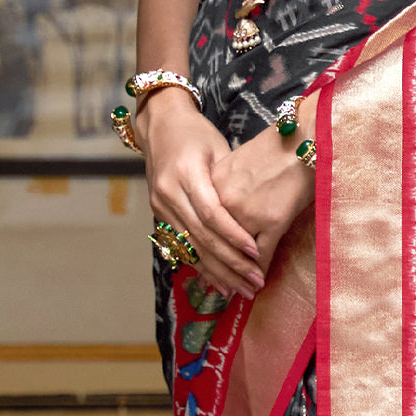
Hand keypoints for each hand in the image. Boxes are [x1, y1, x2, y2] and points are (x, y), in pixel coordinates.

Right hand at [138, 88, 264, 298]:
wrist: (160, 124)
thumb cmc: (197, 133)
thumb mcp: (219, 148)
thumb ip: (231, 184)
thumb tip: (257, 218)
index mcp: (185, 173)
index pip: (211, 214)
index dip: (234, 236)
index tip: (256, 252)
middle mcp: (168, 192)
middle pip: (201, 237)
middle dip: (230, 263)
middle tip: (254, 282)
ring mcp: (159, 205)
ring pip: (190, 247)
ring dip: (216, 272)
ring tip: (240, 290)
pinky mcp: (158, 213)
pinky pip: (181, 245)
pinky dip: (201, 265)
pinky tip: (217, 281)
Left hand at [209, 93, 317, 281]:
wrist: (302, 136)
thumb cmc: (272, 147)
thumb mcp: (236, 165)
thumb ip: (222, 190)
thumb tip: (212, 220)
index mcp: (210, 185)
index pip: (197, 229)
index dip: (201, 256)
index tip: (204, 275)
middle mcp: (223, 200)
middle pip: (213, 247)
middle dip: (218, 273)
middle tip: (223, 291)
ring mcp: (246, 212)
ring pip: (235, 255)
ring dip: (238, 277)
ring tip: (243, 291)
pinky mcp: (271, 220)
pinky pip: (261, 254)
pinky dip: (259, 269)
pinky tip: (259, 279)